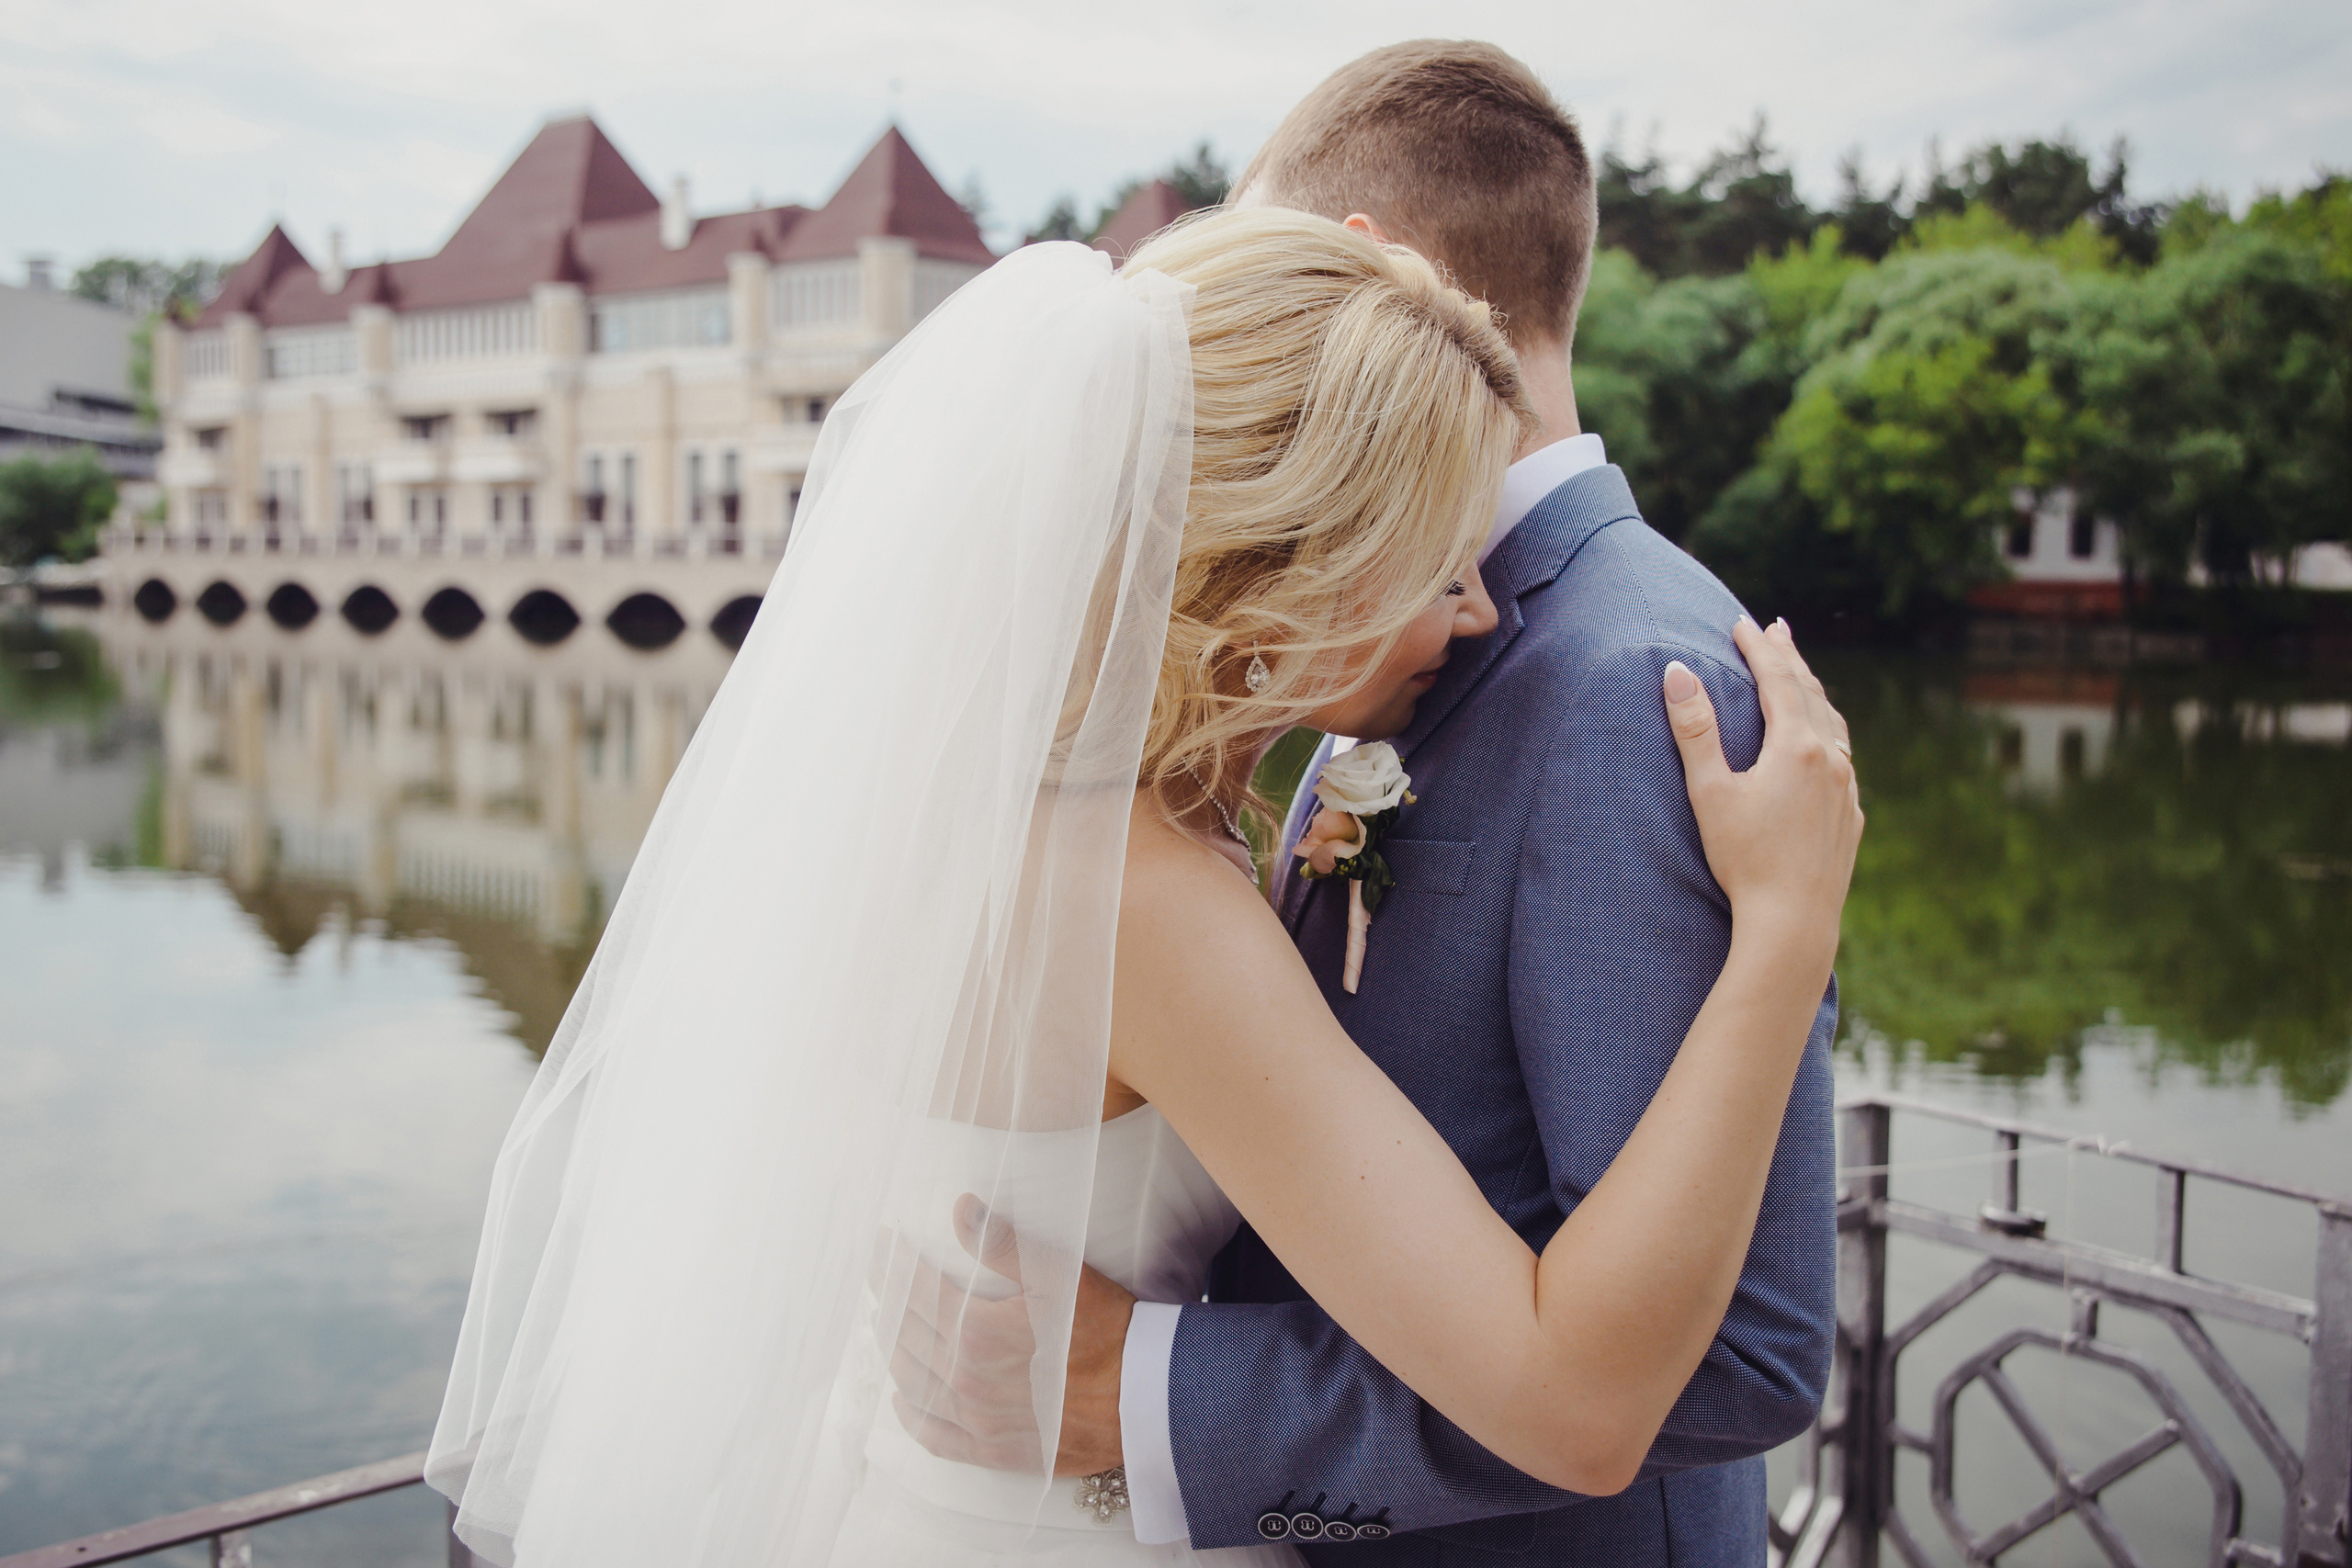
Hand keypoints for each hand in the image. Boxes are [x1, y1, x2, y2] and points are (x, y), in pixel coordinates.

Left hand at [878, 1194, 1134, 1476]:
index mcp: (975, 1330)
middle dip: (890, 1305)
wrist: (1142, 1399)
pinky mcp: (993, 1450)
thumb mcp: (1058, 1274)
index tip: (882, 1246)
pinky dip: (911, 1416)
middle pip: (907, 1338)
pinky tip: (903, 1401)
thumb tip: (960, 1209)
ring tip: (888, 1329)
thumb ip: (1003, 1243)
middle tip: (882, 1284)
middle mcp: (965, 1378)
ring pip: (913, 1384)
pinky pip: (935, 1436)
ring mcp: (976, 1418)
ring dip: (894, 1353)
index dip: (895, 1266)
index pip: (917, 1292)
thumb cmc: (1106, 1329)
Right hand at [1664, 617, 1861, 965]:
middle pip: (1811, 693)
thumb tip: (1677, 671)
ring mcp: (1846, 789)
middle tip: (1776, 629)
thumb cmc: (1744, 860)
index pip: (1778, 680)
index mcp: (1797, 747)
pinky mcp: (1851, 817)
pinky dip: (1828, 733)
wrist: (1794, 922)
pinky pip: (1843, 759)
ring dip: (1813, 693)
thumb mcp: (1710, 792)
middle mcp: (1831, 761)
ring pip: (1833, 725)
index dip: (1758, 647)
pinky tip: (1822, 744)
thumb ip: (1695, 730)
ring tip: (1800, 676)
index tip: (1741, 622)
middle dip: (1789, 658)